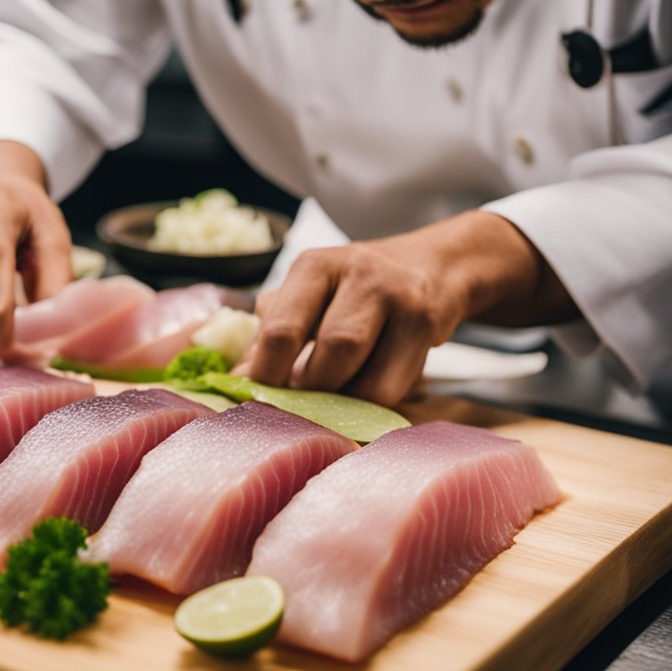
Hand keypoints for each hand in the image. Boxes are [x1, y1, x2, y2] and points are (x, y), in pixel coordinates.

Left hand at [246, 210, 576, 405]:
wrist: (433, 265)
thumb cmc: (354, 291)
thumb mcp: (309, 296)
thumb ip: (271, 332)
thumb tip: (238, 380)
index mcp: (313, 266)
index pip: (281, 329)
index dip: (266, 375)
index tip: (257, 399)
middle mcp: (357, 271)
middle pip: (330, 352)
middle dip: (311, 392)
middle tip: (301, 404)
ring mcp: (398, 295)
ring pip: (366, 376)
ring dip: (342, 403)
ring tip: (331, 400)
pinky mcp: (427, 323)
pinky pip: (392, 387)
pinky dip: (370, 405)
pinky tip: (361, 396)